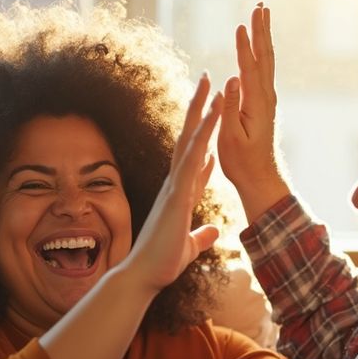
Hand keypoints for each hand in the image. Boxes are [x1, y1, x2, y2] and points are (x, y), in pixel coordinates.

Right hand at [120, 74, 222, 295]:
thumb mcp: (189, 248)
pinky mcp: (177, 193)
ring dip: (201, 112)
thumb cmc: (161, 264)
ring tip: (211, 84)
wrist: (144, 276)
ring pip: (190, 141)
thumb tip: (213, 231)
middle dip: (199, 112)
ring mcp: (174, 186)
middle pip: (189, 140)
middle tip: (206, 82)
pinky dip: (203, 135)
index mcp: (180, 195)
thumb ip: (201, 237)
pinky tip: (212, 116)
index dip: (204, 140)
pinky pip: (191, 157)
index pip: (195, 161)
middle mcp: (175, 185)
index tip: (212, 120)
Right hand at [217, 4, 291, 220]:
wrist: (261, 178)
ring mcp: (267, 100)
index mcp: (256, 104)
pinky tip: (258, 49)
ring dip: (263, 38)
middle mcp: (266, 97)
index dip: (245, 46)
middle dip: (261, 31)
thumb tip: (232, 78)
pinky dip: (261, 53)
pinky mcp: (264, 104)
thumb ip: (231, 107)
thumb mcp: (230, 137)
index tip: (241, 25)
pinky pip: (264, 71)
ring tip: (261, 17)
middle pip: (265, 57)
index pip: (250, 68)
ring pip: (266, 62)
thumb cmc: (242, 162)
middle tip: (260, 7)